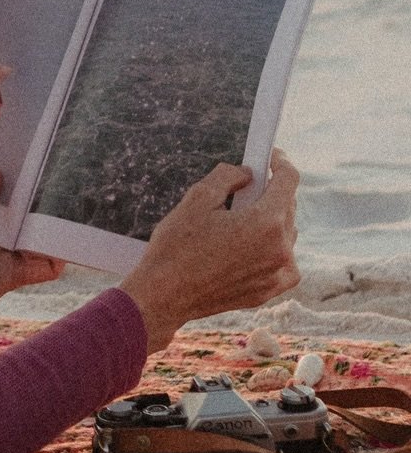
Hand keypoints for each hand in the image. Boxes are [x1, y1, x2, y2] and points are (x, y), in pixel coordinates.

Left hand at [0, 169, 65, 348]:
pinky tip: (67, 240)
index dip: (23, 195)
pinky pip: (43, 268)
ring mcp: (8, 259)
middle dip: (43, 209)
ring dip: (54, 231)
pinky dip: (57, 258)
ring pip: (40, 244)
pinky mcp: (14, 276)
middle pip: (28, 225)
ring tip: (70, 206)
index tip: (37, 173)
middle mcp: (0, 243)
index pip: (11, 209)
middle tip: (61, 184)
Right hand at [120, 148, 300, 351]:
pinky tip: (246, 245)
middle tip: (247, 184)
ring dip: (271, 220)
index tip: (270, 157)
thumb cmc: (177, 246)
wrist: (165, 295)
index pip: (289, 181)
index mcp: (267, 223)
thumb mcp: (198, 198)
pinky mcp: (270, 290)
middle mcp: (281, 250)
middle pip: (288, 207)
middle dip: (271, 192)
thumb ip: (228, 176)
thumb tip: (247, 174)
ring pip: (286, 234)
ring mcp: (278, 274)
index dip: (280, 163)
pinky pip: (282, 260)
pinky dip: (271, 247)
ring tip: (241, 216)